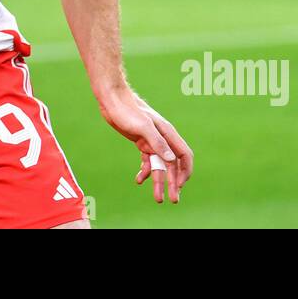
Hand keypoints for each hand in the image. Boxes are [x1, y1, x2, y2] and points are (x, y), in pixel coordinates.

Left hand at [100, 89, 192, 203]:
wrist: (112, 99)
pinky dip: (145, 171)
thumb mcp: (142, 126)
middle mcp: (162, 139)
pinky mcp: (141, 142)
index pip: (184, 155)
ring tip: (158, 198)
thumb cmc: (128, 110)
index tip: (179, 186)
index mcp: (167, 133)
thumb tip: (172, 159)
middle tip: (172, 200)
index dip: (185, 171)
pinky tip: (139, 180)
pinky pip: (147, 161)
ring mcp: (152, 141)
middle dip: (173, 182)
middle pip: (172, 164)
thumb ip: (157, 142)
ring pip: (159, 165)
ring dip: (159, 181)